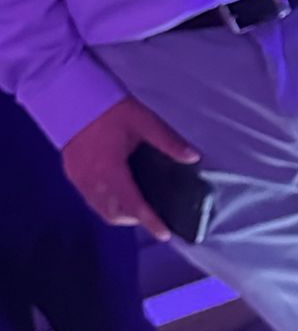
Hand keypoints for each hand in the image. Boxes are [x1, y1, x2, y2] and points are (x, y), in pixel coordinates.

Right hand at [62, 96, 198, 239]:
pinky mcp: (71, 174)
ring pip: (100, 209)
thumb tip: (193, 158)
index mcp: (112, 170)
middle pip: (114, 214)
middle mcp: (92, 181)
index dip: (150, 222)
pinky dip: (105, 202)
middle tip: (152, 212)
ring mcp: (78, 179)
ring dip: (119, 213)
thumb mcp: (144, 121)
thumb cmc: (110, 109)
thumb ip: (169, 142)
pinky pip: (89, 199)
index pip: (134, 205)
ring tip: (137, 203)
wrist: (71, 96)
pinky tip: (118, 190)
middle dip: (134, 219)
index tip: (164, 234)